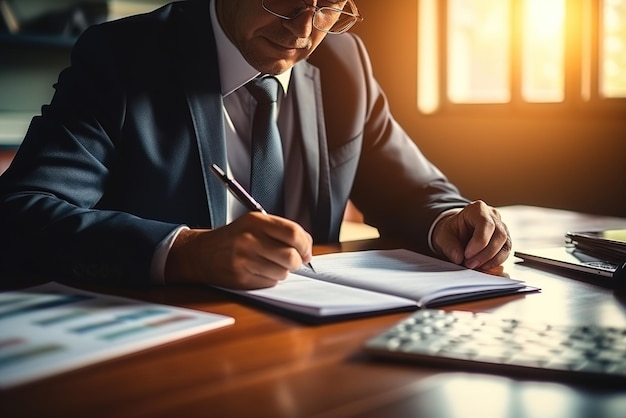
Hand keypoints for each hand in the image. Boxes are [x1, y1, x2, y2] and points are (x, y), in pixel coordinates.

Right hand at [164, 212, 312, 288]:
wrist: (201, 253)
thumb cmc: (233, 238)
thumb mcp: (254, 224)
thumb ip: (281, 230)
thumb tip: (307, 245)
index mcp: (256, 221)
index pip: (293, 233)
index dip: (305, 245)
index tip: (306, 251)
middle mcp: (249, 239)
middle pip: (291, 256)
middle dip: (297, 262)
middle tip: (294, 261)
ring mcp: (244, 260)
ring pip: (282, 272)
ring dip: (282, 271)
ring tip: (270, 264)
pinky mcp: (241, 278)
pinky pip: (270, 282)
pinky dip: (270, 279)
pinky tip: (259, 271)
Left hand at [431, 201, 510, 270]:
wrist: (457, 232)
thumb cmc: (452, 231)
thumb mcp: (443, 235)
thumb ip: (448, 246)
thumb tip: (458, 258)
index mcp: (477, 209)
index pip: (486, 224)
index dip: (479, 242)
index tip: (467, 255)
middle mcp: (493, 216)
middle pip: (499, 235)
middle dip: (485, 254)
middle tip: (470, 264)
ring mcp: (501, 228)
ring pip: (505, 245)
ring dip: (491, 260)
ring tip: (474, 265)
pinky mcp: (504, 241)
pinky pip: (505, 253)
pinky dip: (495, 262)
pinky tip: (483, 266)